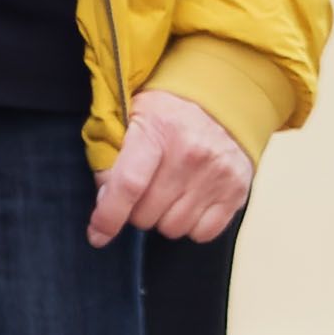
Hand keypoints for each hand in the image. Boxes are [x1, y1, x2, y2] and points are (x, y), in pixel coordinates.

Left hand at [88, 88, 251, 247]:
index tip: (97, 235)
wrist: (222, 99)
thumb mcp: (131, 113)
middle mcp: (191, 155)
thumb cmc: (168, 111)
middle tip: (142, 189)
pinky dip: (190, 225)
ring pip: (173, 228)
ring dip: (162, 218)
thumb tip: (104, 197)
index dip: (108, 216)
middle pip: (147, 214)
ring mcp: (217, 176)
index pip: (129, 184)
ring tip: (166, 192)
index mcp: (159, 130)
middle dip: (135, 210)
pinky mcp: (236, 192)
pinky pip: (202, 234)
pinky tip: (188, 201)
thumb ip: (110, 151)